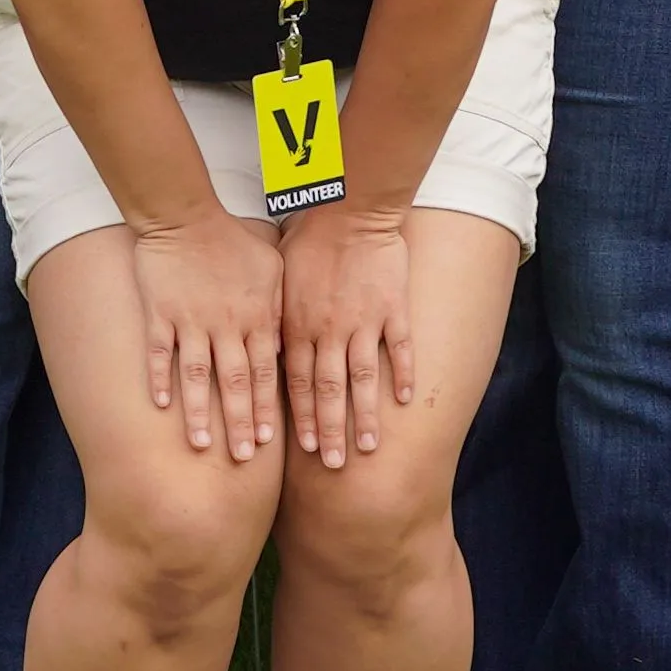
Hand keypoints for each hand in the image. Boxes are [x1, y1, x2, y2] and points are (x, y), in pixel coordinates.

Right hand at [122, 210, 285, 461]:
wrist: (184, 215)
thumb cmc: (232, 238)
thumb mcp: (272, 267)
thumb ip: (280, 307)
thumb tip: (285, 346)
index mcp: (256, 316)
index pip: (265, 372)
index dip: (266, 408)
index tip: (267, 442)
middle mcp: (226, 324)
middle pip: (235, 382)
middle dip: (240, 422)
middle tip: (241, 457)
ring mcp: (190, 320)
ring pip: (197, 375)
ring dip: (201, 411)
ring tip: (202, 444)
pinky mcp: (160, 313)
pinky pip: (160, 351)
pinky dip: (160, 378)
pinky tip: (161, 406)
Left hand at [279, 204, 420, 467]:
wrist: (349, 206)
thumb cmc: (308, 236)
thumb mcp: (278, 276)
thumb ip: (275, 315)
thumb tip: (264, 346)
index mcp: (298, 324)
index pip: (296, 383)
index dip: (301, 419)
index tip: (307, 451)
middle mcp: (329, 331)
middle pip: (328, 391)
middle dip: (331, 431)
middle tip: (336, 465)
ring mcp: (364, 322)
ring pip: (363, 379)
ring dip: (365, 415)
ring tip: (369, 447)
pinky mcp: (393, 308)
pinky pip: (400, 348)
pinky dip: (403, 375)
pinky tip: (405, 400)